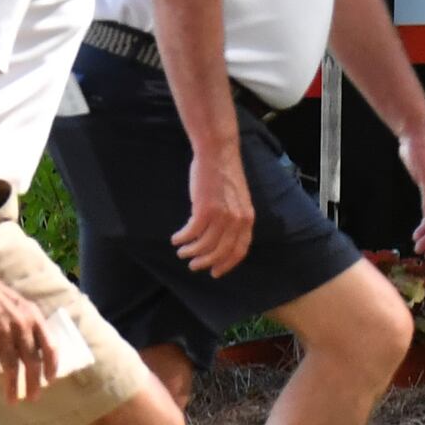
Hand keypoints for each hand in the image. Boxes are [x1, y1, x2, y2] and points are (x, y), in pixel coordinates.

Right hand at [0, 257, 58, 402]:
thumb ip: (28, 324)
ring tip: (12, 400)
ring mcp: (3, 332)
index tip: (50, 380)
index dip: (51, 366)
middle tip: (32, 398)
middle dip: (33, 383)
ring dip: (12, 386)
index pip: (50, 347)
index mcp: (34, 318)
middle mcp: (22, 327)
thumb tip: (33, 347)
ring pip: (11, 366)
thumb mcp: (20, 306)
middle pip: (32, 362)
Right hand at [172, 147, 256, 277]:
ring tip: (182, 252)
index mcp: (248, 219)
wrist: (217, 152)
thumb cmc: (224, 175)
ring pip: (204, 245)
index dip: (226, 264)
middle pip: (221, 252)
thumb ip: (234, 219)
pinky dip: (182, 239)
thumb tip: (221, 240)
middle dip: (206, 262)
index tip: (214, 271)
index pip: (239, 250)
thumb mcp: (238, 200)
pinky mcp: (204, 210)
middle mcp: (237, 220)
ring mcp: (221, 216)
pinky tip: (176, 239)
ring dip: (191, 252)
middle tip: (194, 265)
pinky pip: (191, 233)